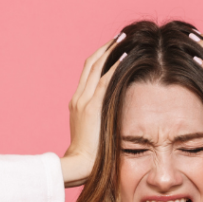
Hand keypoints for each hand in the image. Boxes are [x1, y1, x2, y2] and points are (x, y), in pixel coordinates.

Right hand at [60, 33, 126, 186]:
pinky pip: (104, 80)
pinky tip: (124, 55)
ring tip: (123, 38)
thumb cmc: (90, 156)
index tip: (113, 49)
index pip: (88, 73)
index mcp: (77, 103)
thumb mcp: (93, 133)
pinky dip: (114, 65)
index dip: (100, 59)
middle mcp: (78, 97)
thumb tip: (116, 119)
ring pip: (96, 67)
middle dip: (105, 49)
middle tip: (119, 37)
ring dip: (110, 51)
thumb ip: (101, 121)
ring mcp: (83, 101)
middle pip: (90, 64)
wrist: (78, 165)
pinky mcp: (92, 107)